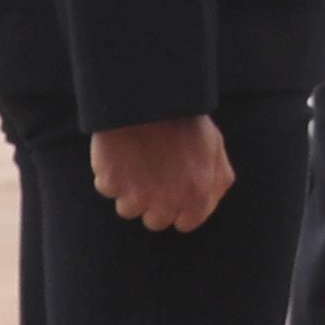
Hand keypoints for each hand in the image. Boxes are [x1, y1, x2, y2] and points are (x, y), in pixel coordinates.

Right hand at [89, 116, 232, 230]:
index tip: (174, 195)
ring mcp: (135, 195)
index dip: (181, 209)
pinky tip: (121, 154)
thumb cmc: (185, 122)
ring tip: (138, 162)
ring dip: (131, 192)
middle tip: (154, 178)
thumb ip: (217, 180)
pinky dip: (111, 176)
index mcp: (197, 194)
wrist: (148, 101)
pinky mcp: (111, 184)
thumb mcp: (215, 147)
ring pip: (128, 209)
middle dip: (154, 204)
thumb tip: (210, 202)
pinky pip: (107, 189)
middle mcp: (167, 202)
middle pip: (156, 222)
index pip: (186, 224)